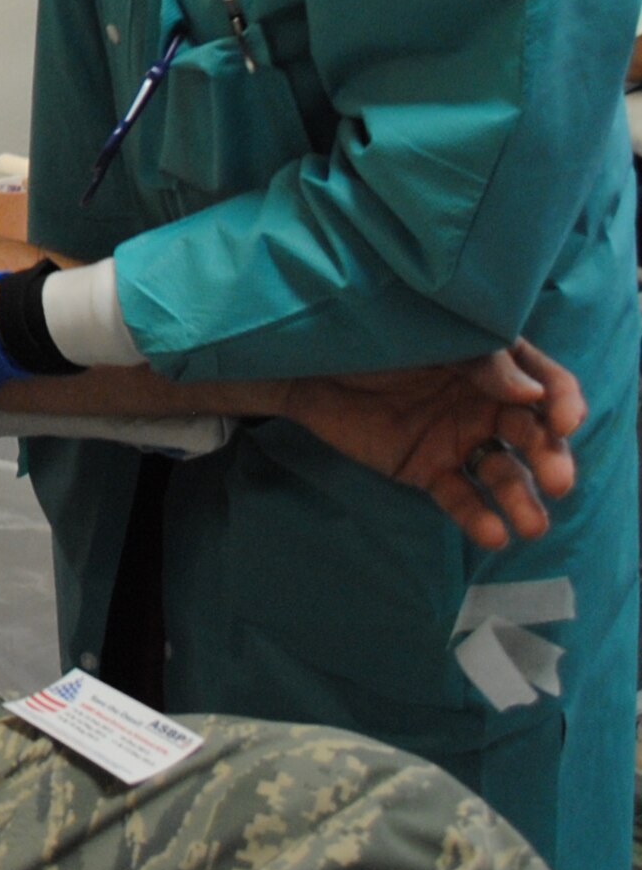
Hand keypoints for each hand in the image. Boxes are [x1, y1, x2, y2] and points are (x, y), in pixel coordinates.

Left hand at [279, 339, 584, 547]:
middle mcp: (484, 402)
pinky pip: (461, 497)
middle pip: (532, 434)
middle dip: (550, 457)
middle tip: (560, 481)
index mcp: (493, 362)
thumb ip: (481, 362)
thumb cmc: (372, 336)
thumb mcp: (431, 337)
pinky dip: (478, 517)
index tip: (564, 421)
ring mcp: (457, 438)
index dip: (562, 402)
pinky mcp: (428, 469)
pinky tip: (494, 533)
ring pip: (504, 474)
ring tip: (533, 524)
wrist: (305, 363)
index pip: (545, 383)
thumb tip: (533, 393)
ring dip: (523, 498)